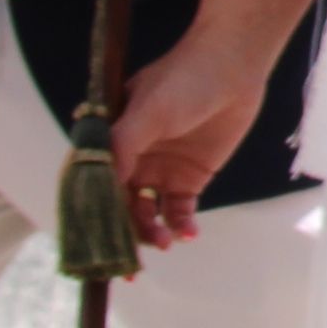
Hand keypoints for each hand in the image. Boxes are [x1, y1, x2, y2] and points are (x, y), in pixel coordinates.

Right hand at [107, 26, 268, 254]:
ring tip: (164, 242)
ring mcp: (160, 170)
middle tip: (128, 261)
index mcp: (111, 143)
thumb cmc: (184, 80)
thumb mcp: (147, 110)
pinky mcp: (190, 177)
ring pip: (146, 214)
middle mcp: (131, 161)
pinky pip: (179, 211)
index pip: (94, 186)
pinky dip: (180, 226)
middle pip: (118, 207)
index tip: (94, 241)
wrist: (234, 66)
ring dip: (150, 233)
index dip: (92, 214)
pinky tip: (186, 234)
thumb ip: (121, 143)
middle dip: (121, 234)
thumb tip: (98, 181)